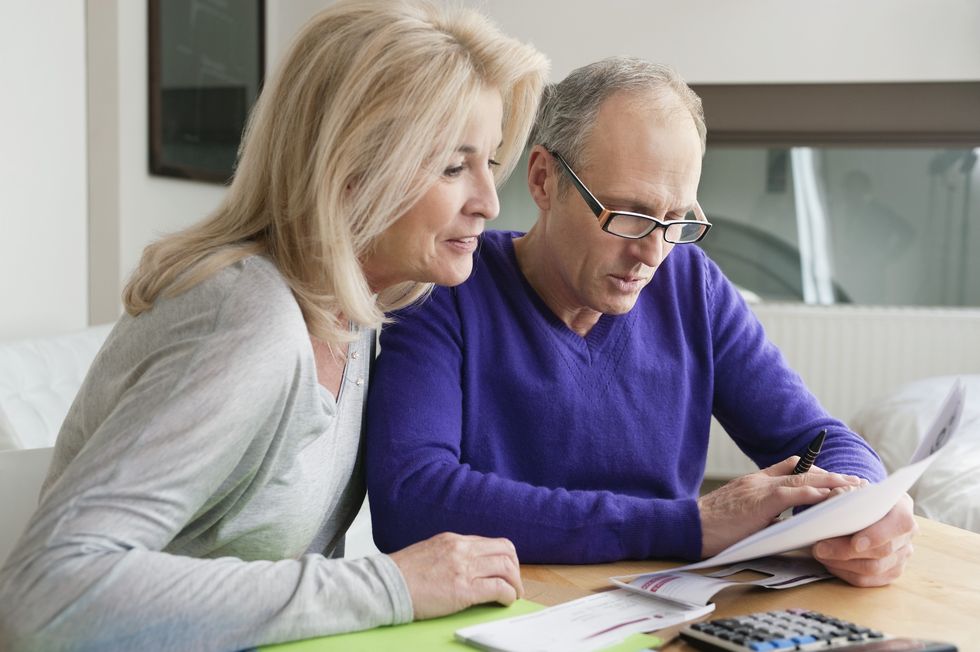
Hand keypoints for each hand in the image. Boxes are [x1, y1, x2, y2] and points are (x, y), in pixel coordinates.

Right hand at [389, 532, 523, 619]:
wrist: (386, 586)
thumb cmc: (402, 574)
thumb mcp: (429, 552)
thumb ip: (450, 554)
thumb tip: (465, 564)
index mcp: (453, 540)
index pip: (491, 542)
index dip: (504, 557)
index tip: (505, 570)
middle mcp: (462, 549)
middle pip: (505, 551)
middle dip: (515, 568)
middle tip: (514, 583)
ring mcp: (464, 568)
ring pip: (506, 568)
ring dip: (515, 583)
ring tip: (513, 594)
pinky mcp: (464, 590)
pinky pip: (499, 588)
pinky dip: (508, 595)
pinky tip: (505, 601)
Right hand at [697, 458, 863, 557]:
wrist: (689, 525)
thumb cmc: (712, 527)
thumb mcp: (740, 514)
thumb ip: (762, 512)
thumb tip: (783, 522)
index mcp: (754, 482)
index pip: (790, 467)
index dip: (815, 470)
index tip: (833, 476)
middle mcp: (759, 480)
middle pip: (802, 470)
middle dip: (831, 475)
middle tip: (854, 481)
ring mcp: (759, 488)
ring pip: (803, 478)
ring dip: (831, 482)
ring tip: (853, 487)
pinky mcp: (760, 501)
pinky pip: (793, 493)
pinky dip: (814, 493)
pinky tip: (831, 497)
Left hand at [812, 492, 916, 586]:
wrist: (865, 508)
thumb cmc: (857, 496)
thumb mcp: (852, 488)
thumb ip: (846, 493)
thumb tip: (834, 502)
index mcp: (902, 508)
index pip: (900, 524)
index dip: (878, 535)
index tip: (855, 543)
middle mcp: (906, 534)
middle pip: (882, 551)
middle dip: (847, 551)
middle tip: (820, 548)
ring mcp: (901, 555)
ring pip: (874, 569)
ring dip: (842, 564)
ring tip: (820, 554)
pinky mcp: (890, 571)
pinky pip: (867, 580)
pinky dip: (845, 573)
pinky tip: (829, 563)